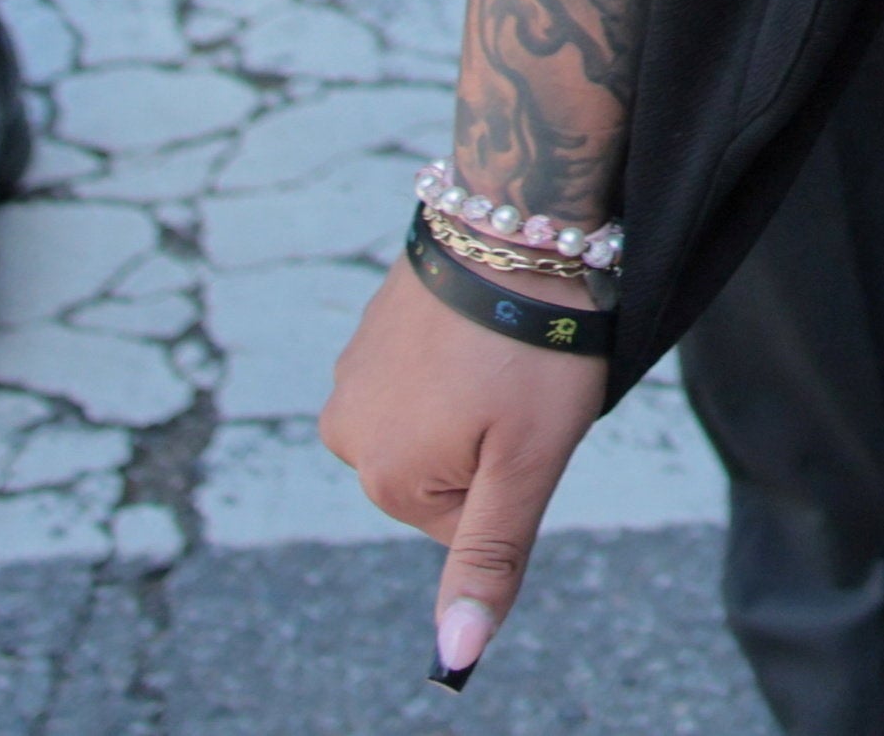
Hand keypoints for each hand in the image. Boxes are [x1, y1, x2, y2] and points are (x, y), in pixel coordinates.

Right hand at [324, 254, 612, 689]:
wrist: (519, 223)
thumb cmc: (535, 350)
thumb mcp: (527, 467)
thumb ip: (489, 560)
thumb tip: (454, 659)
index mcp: (383, 479)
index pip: (464, 523)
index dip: (511, 476)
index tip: (524, 423)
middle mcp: (347, 434)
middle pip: (443, 473)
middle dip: (489, 438)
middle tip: (519, 383)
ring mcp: (351, 376)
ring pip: (437, 422)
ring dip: (474, 394)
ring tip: (502, 347)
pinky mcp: (366, 331)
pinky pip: (424, 373)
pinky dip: (459, 355)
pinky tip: (481, 320)